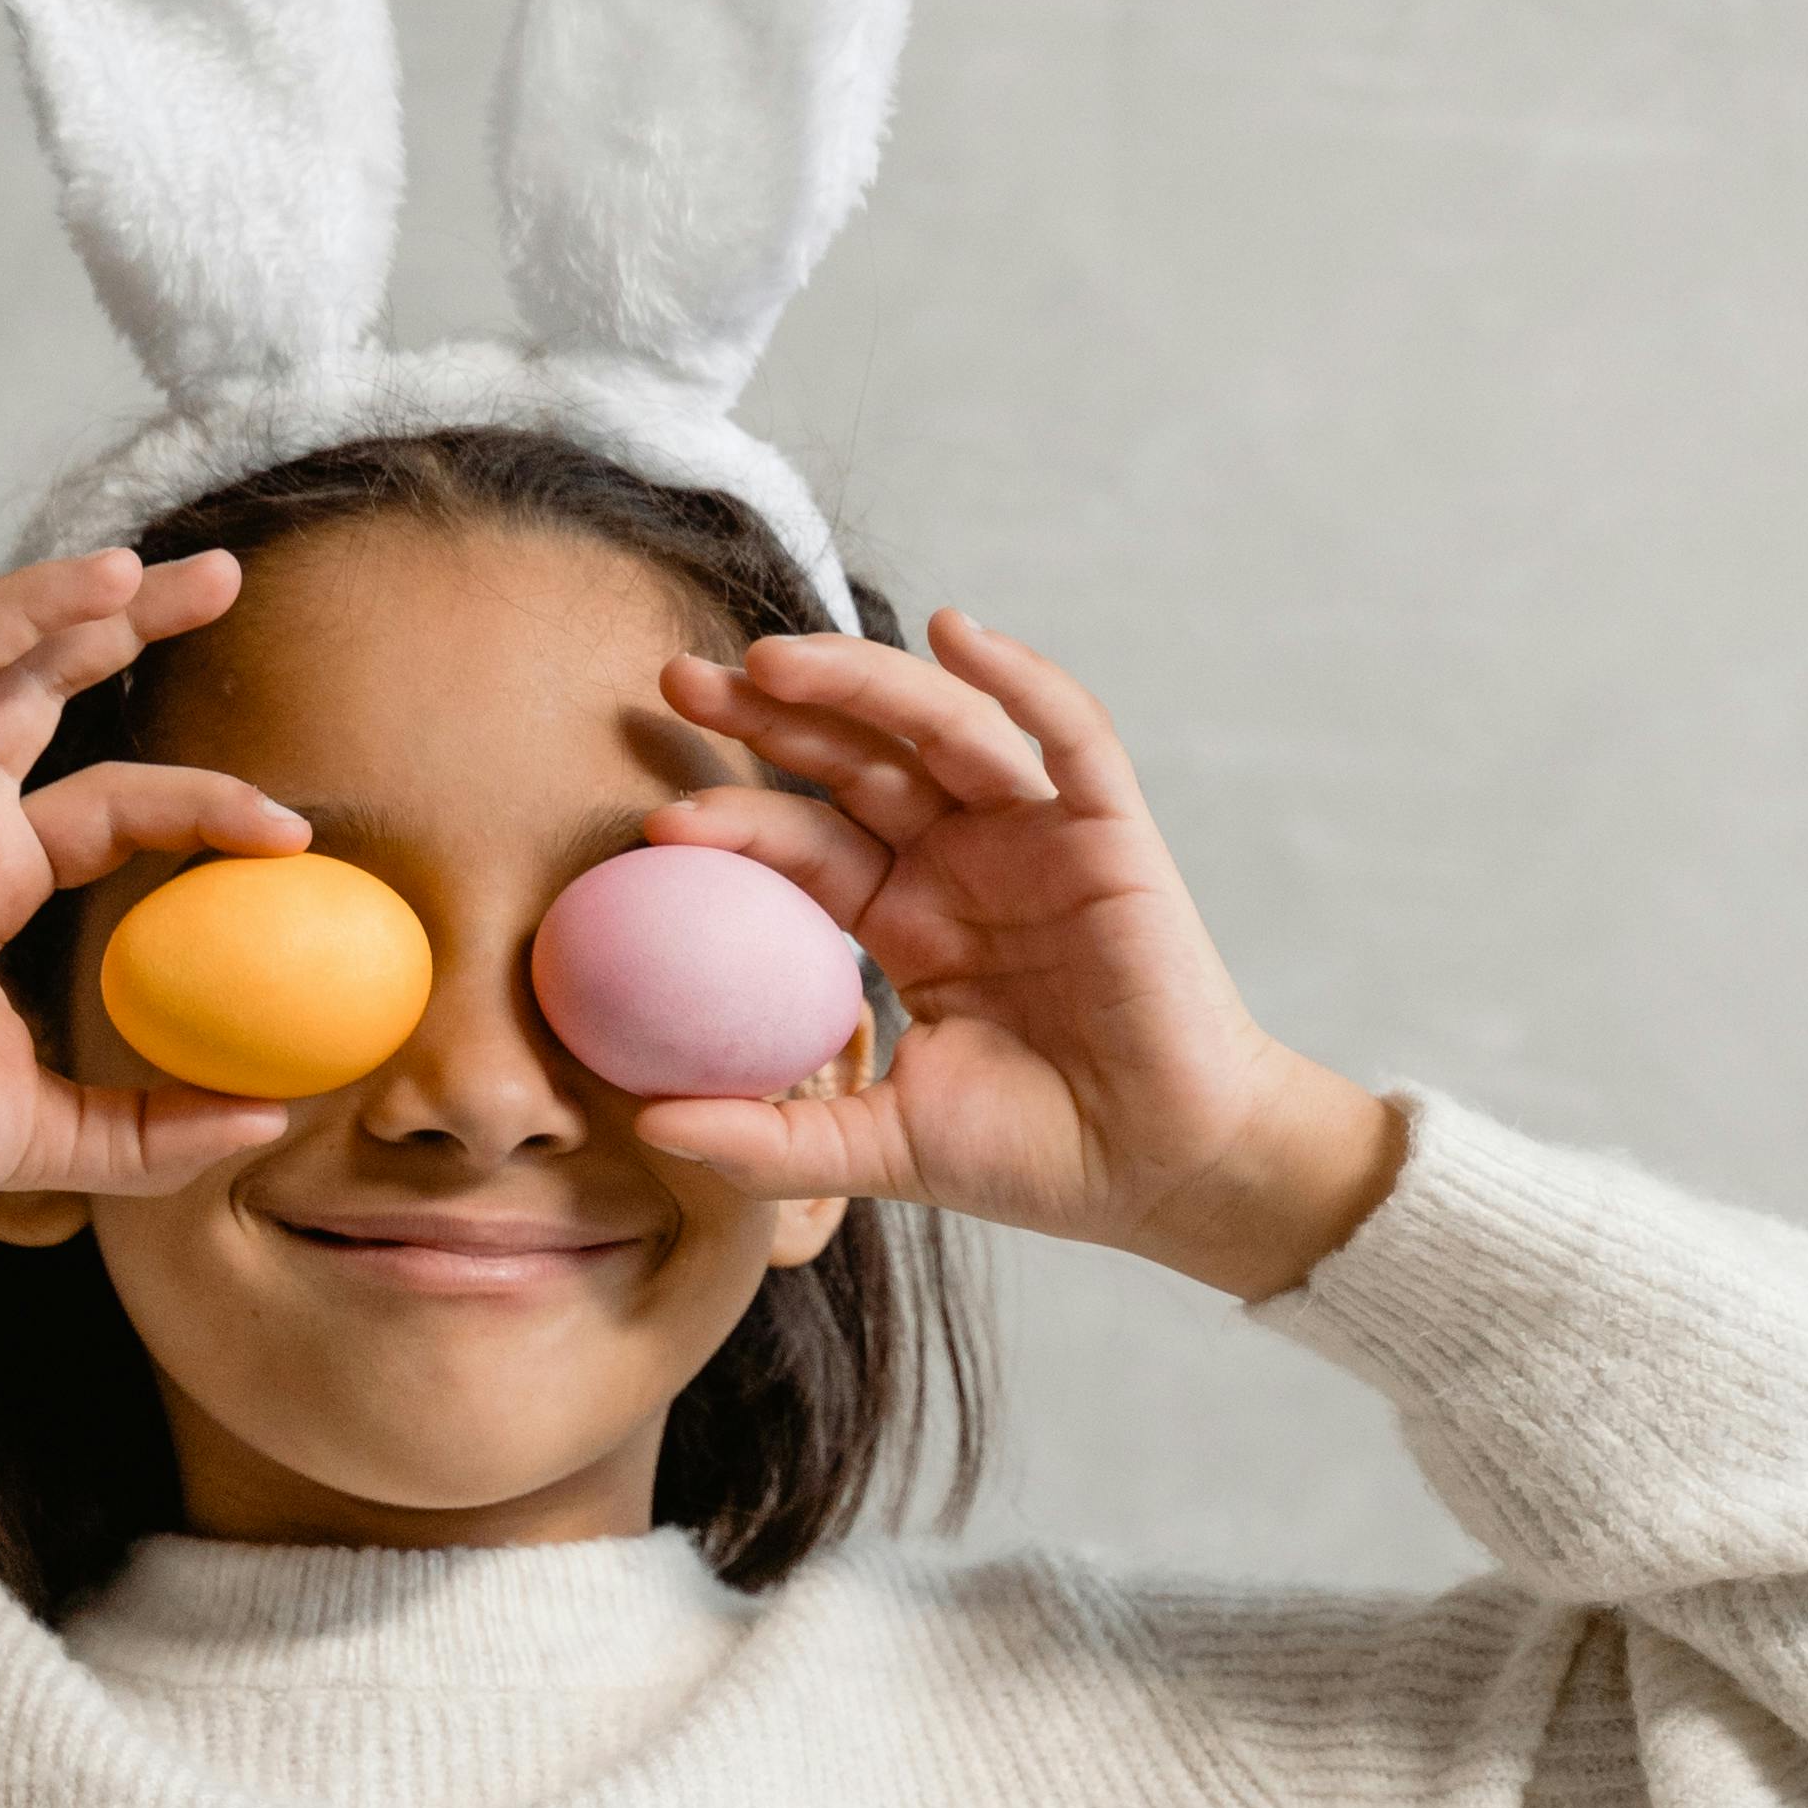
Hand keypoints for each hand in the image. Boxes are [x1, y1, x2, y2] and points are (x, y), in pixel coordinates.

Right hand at [0, 550, 305, 1247]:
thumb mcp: (62, 1138)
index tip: (294, 829)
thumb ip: (159, 1129)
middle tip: (224, 574)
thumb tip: (274, 1116)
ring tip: (128, 567)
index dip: (205, 798)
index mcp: (0, 876)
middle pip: (49, 684)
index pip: (121, 800)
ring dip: (45, 606)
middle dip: (131, 618)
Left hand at [638, 608, 1405, 1298]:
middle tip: (681, 678)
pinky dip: (1021, 678)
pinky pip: (1069, 736)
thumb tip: (646, 1129)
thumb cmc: (1033, 1158)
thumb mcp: (879, 1147)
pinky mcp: (1110, 834)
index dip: (735, 821)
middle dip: (770, 710)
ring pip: (941, 727)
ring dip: (862, 680)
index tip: (655, 824)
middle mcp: (962, 860)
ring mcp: (1036, 838)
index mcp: (904, 916)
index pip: (804, 842)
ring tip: (774, 658)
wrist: (1161, 1173)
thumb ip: (769, 1141)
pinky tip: (956, 634)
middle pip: (854, 757)